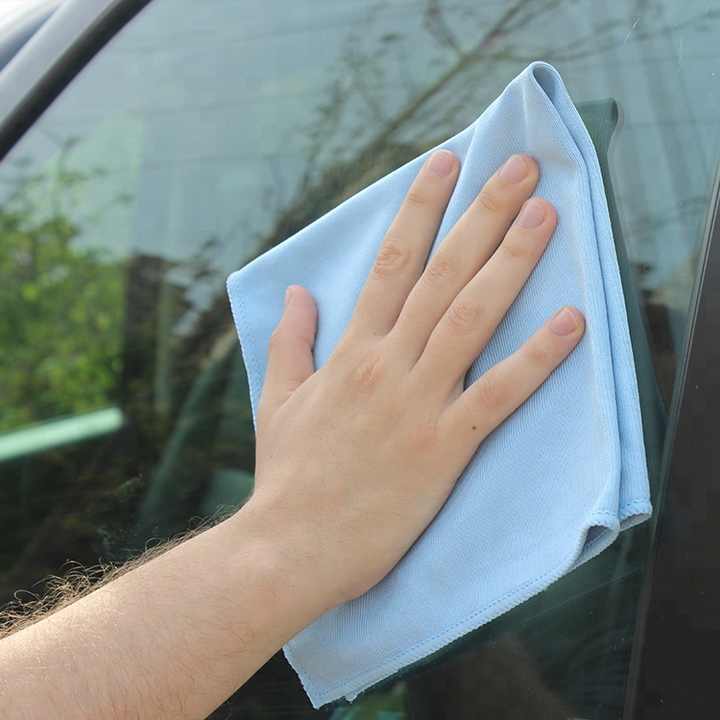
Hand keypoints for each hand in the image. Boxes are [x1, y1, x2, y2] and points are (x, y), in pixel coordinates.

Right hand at [246, 151, 584, 614]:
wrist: (291, 545)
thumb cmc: (287, 474)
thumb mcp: (277, 400)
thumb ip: (290, 341)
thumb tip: (296, 293)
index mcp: (351, 350)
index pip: (391, 263)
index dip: (420, 208)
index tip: (445, 163)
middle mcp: (388, 363)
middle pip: (442, 274)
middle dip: (481, 214)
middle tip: (518, 167)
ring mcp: (418, 402)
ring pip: (472, 317)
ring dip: (511, 262)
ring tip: (545, 215)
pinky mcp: (444, 445)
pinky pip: (498, 394)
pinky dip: (536, 359)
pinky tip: (570, 322)